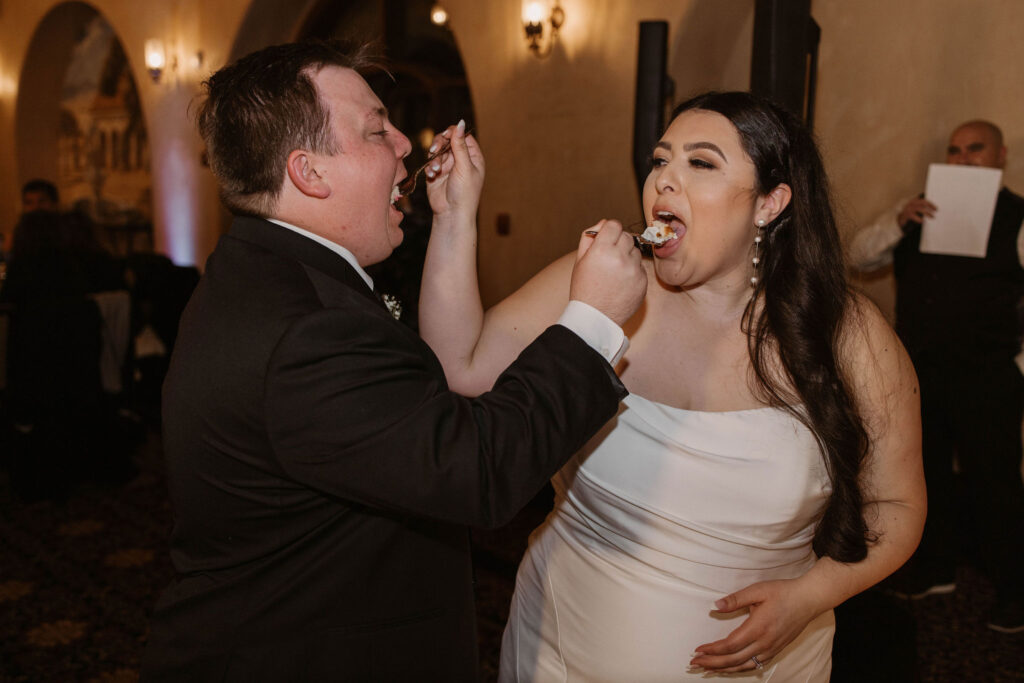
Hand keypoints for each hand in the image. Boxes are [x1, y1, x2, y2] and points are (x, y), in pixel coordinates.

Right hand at [425, 120, 484, 220]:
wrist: (452, 213)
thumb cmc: (464, 192)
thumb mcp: (464, 166)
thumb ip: (460, 144)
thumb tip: (460, 122)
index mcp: (473, 156)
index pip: (463, 135)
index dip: (454, 133)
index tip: (446, 136)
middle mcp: (461, 159)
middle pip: (448, 139)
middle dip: (440, 144)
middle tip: (434, 151)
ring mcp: (448, 165)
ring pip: (437, 150)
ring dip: (434, 157)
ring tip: (436, 170)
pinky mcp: (437, 172)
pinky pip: (431, 161)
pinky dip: (430, 167)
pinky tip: (433, 175)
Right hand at [569, 220, 646, 325]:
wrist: (595, 318)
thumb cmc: (584, 289)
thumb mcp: (580, 261)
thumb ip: (589, 238)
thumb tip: (603, 223)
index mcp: (601, 250)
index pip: (614, 224)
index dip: (609, 231)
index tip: (606, 238)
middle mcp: (620, 257)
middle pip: (626, 236)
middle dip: (619, 243)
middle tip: (609, 257)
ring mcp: (634, 270)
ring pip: (635, 252)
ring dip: (627, 257)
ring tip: (614, 272)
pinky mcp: (643, 282)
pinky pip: (640, 268)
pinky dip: (633, 272)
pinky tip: (621, 283)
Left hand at [689, 579, 821, 673]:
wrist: (809, 600)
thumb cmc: (783, 592)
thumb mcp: (758, 590)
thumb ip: (735, 599)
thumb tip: (715, 605)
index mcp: (758, 628)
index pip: (730, 645)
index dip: (712, 650)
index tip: (697, 650)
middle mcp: (765, 643)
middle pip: (734, 660)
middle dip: (712, 663)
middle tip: (694, 664)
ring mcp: (771, 648)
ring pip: (744, 665)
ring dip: (724, 669)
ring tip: (707, 669)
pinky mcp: (776, 650)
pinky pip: (755, 665)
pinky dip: (739, 668)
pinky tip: (731, 667)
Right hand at [897, 197, 936, 229]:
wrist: (900, 218)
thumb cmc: (911, 213)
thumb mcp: (916, 208)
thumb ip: (922, 206)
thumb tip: (933, 209)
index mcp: (914, 200)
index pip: (924, 201)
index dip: (930, 204)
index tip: (936, 209)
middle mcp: (911, 203)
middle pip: (922, 202)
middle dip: (930, 206)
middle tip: (935, 211)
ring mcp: (908, 208)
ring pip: (919, 209)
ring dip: (927, 213)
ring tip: (932, 217)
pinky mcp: (906, 214)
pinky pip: (913, 216)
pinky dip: (918, 218)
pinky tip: (922, 221)